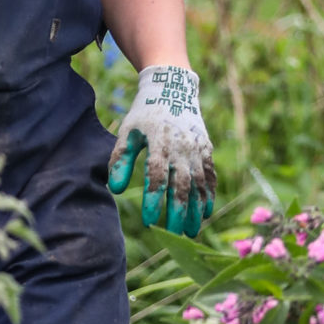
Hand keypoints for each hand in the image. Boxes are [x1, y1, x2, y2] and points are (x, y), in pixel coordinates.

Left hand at [108, 64, 215, 234]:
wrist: (172, 89)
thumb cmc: (145, 114)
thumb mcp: (128, 132)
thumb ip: (121, 160)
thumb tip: (113, 189)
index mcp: (160, 143)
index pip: (157, 176)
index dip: (154, 199)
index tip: (149, 221)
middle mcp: (181, 147)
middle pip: (182, 184)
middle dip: (178, 211)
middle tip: (174, 234)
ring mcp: (197, 148)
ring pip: (199, 184)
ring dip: (196, 209)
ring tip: (191, 231)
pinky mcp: (206, 149)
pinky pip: (210, 175)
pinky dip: (210, 194)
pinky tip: (207, 212)